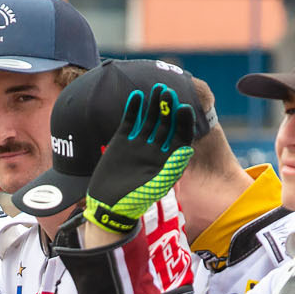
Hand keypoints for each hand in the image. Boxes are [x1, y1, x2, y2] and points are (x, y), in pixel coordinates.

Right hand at [83, 83, 196, 238]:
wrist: (107, 204)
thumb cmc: (133, 201)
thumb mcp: (154, 187)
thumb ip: (170, 170)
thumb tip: (187, 151)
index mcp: (168, 159)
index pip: (181, 136)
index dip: (184, 122)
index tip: (185, 108)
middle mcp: (156, 148)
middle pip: (167, 124)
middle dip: (169, 108)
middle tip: (170, 93)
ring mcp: (139, 143)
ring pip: (150, 119)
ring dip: (154, 104)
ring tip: (157, 88)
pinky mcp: (122, 140)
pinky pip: (130, 120)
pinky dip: (133, 109)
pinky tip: (136, 95)